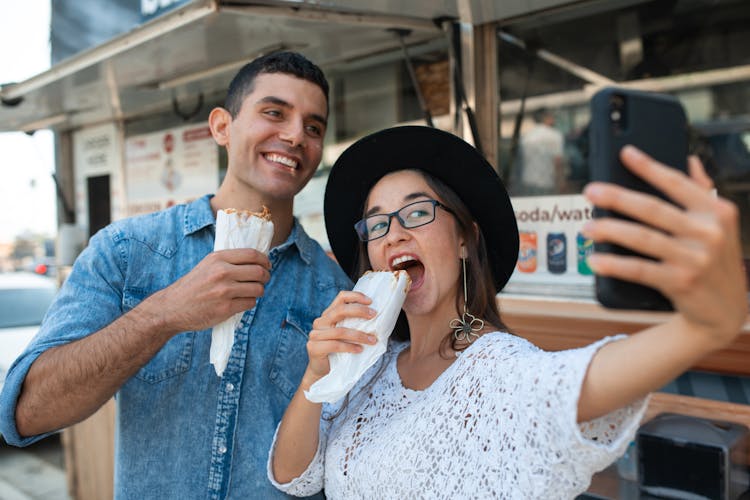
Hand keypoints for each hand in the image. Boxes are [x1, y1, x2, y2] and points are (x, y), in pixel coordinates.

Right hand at [145, 248, 270, 333]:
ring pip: (258, 289)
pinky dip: (249, 303)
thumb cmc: (193, 286)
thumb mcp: (207, 265)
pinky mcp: (226, 308)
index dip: (264, 260)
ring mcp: (224, 291)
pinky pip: (250, 303)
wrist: (172, 308)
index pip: (252, 254)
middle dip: (265, 276)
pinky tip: (241, 302)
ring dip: (259, 291)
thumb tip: (257, 260)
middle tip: (263, 280)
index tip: (267, 265)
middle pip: (259, 271)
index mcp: (218, 258)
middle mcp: (222, 272)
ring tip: (251, 292)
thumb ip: (229, 261)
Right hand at [303, 291, 377, 384]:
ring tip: (372, 340)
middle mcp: (320, 322)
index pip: (341, 297)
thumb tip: (377, 319)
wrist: (322, 372)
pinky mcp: (314, 347)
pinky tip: (360, 349)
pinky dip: (350, 347)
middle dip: (359, 311)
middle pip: (340, 310)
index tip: (370, 301)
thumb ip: (354, 325)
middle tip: (374, 315)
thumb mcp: (347, 335)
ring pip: (340, 331)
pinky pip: (335, 345)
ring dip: (359, 335)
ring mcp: (315, 334)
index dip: (356, 296)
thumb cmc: (339, 352)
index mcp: (328, 314)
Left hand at [583, 145, 746, 347]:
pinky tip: (595, 260)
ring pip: (643, 238)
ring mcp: (695, 259)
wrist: (725, 311)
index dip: (649, 167)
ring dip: (609, 230)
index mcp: (717, 211)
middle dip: (617, 198)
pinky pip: (640, 270)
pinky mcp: (681, 282)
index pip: (677, 183)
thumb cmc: (715, 261)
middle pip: (653, 209)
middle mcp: (708, 232)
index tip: (625, 153)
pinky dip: (615, 265)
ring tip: (587, 227)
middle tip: (590, 191)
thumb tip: (689, 160)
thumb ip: (704, 192)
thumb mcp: (720, 225)